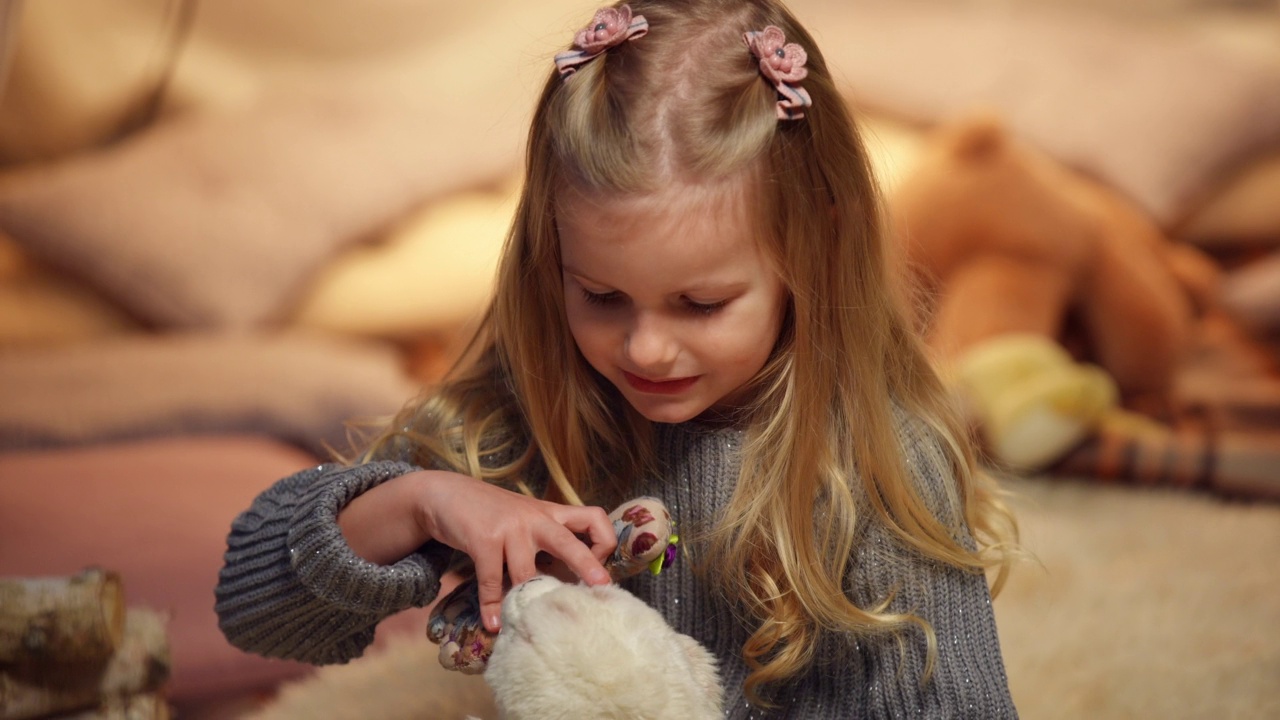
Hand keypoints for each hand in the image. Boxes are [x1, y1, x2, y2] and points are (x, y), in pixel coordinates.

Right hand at [414, 471, 614, 632]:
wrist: (446, 493)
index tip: (597, 568)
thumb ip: (545, 541)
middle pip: (569, 542)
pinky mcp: (484, 539)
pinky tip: (493, 623)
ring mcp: (510, 528)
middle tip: (601, 586)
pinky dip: (492, 605)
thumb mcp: (525, 518)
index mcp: (551, 513)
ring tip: (532, 623)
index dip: (601, 542)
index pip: (593, 517)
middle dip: (587, 565)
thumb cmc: (491, 513)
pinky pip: (492, 580)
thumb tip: (566, 582)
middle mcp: (535, 519)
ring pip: (528, 572)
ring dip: (529, 600)